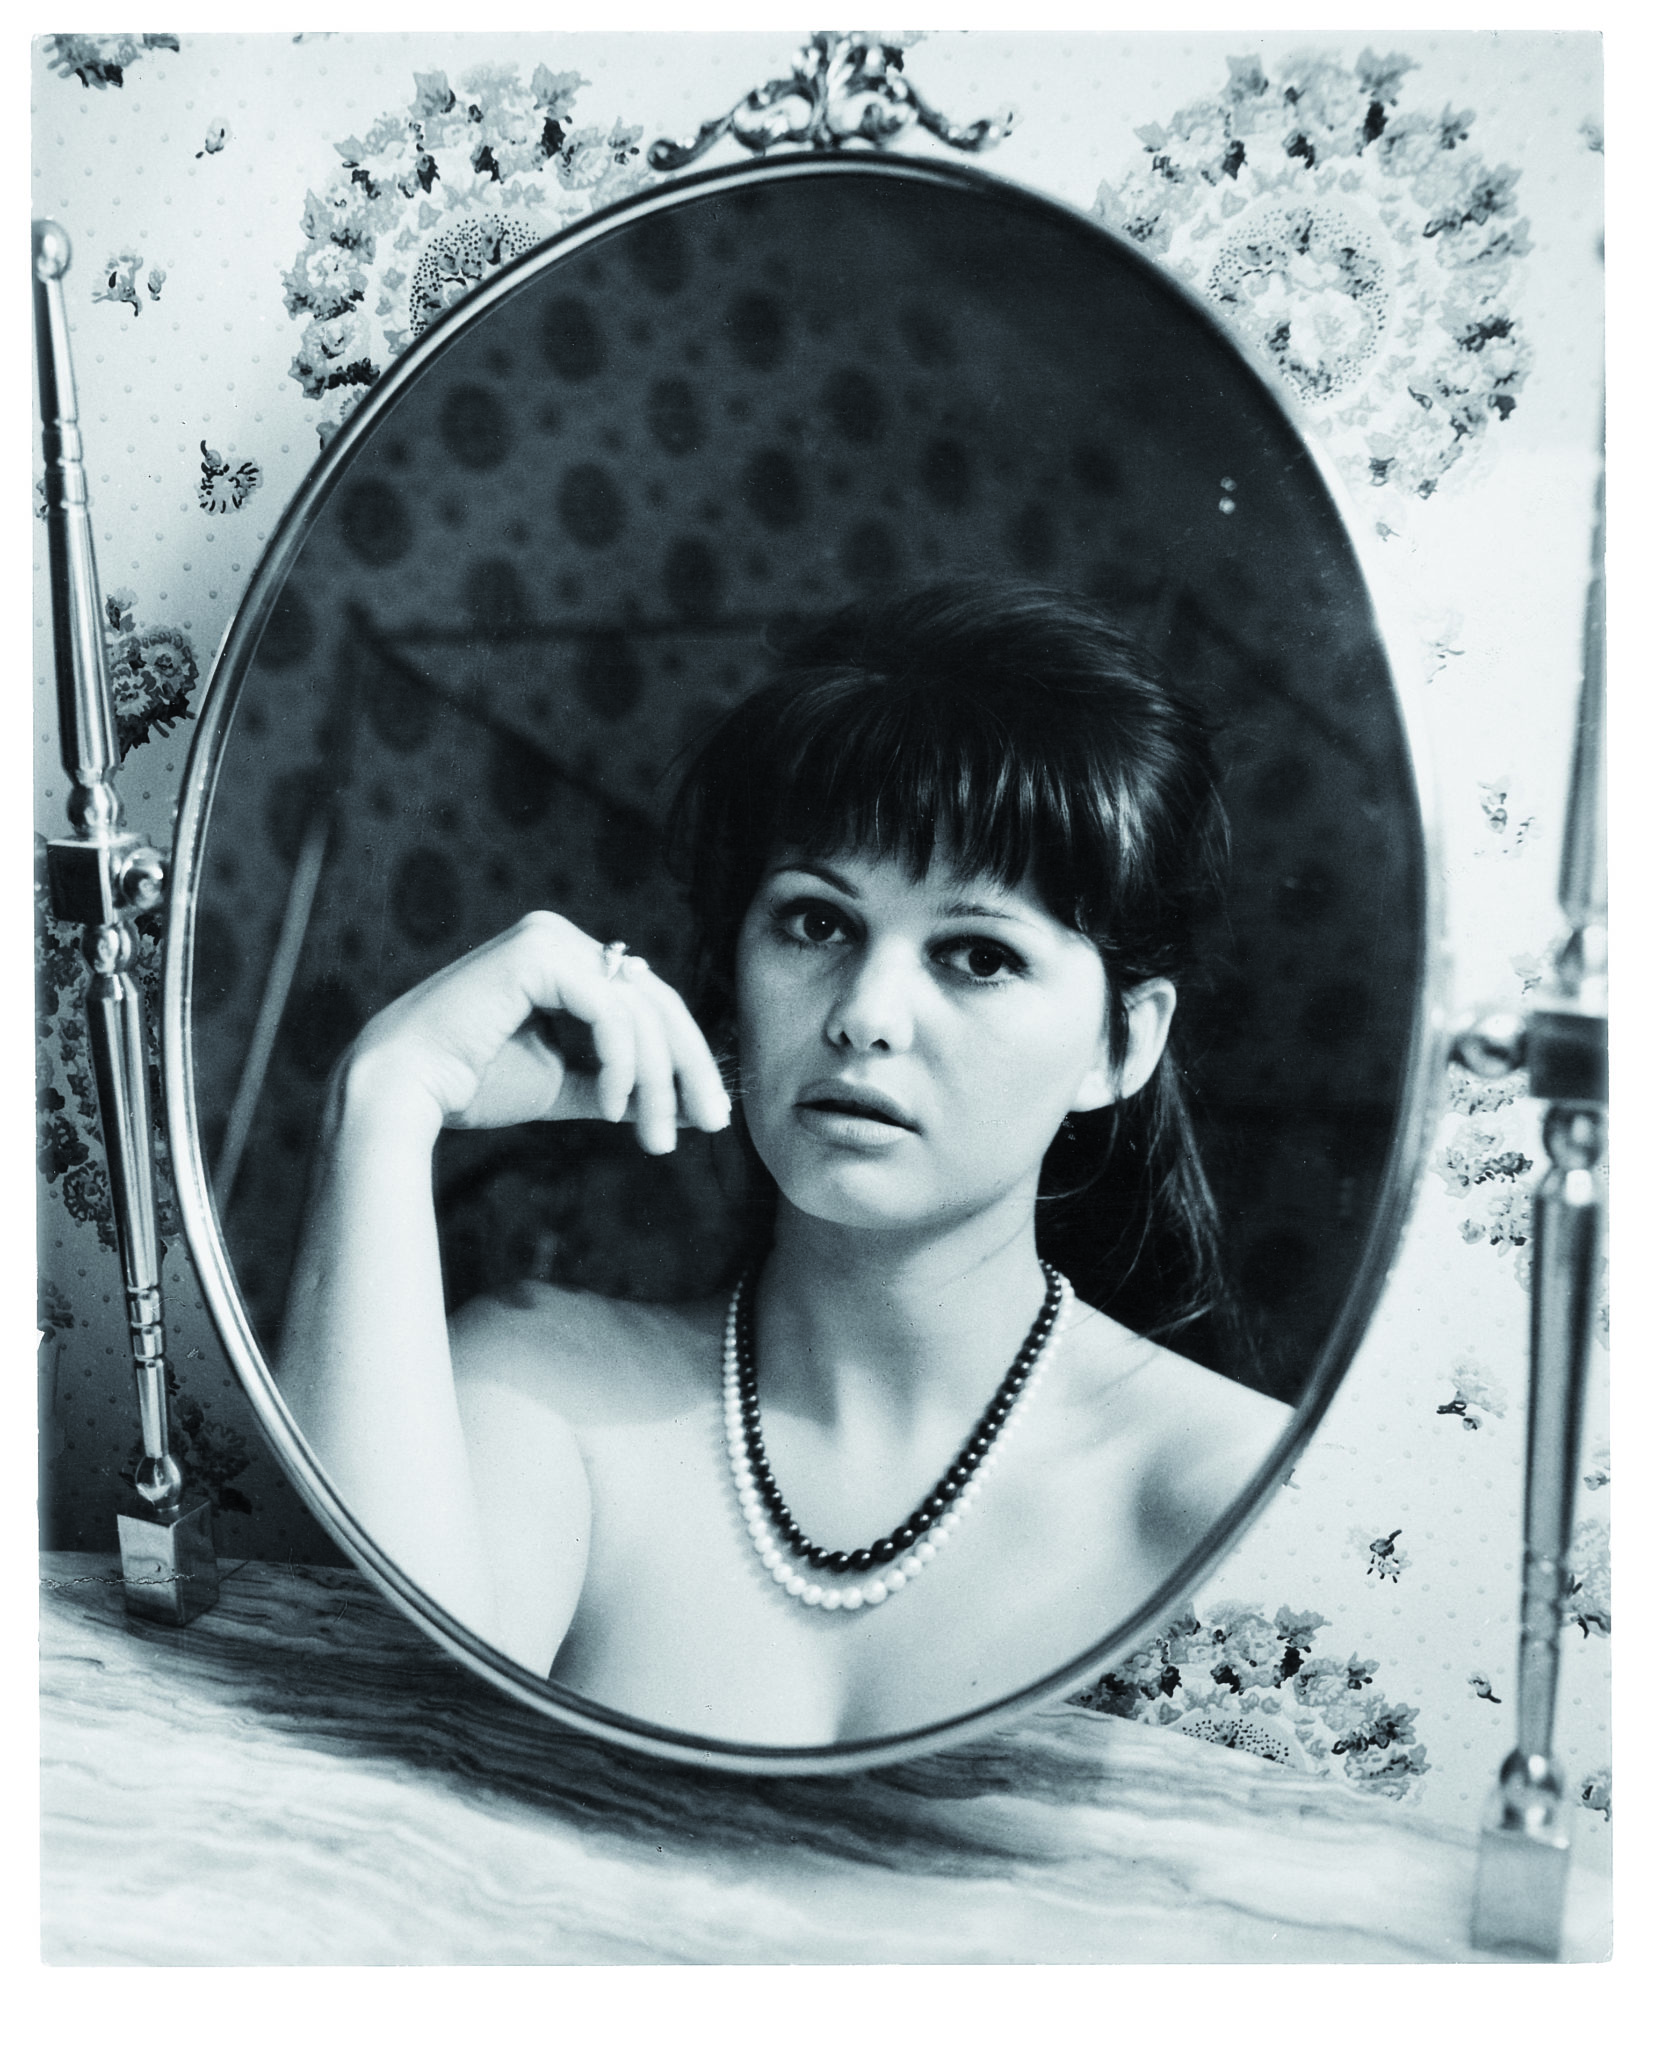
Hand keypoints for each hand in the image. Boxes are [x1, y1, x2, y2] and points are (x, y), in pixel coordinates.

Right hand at [340, 911, 731, 1153]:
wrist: (402, 1092)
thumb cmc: (470, 1087)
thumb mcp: (564, 1083)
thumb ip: (617, 1083)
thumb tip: (679, 1101)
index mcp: (564, 960)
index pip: (646, 1004)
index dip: (685, 1057)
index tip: (709, 1114)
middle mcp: (559, 939)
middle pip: (656, 1001)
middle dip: (690, 1067)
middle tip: (714, 1122)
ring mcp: (549, 940)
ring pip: (640, 1012)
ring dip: (657, 1082)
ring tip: (655, 1137)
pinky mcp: (538, 955)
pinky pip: (610, 1014)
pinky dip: (623, 1064)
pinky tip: (613, 1107)